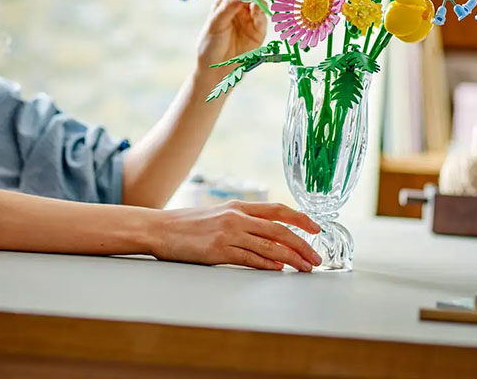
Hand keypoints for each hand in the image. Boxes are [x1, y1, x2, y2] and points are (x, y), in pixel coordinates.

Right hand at [149, 201, 322, 270]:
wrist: (160, 228)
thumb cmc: (188, 225)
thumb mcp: (218, 215)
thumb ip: (242, 222)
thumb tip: (268, 236)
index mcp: (238, 207)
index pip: (277, 210)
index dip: (300, 218)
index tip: (316, 228)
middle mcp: (236, 217)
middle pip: (279, 230)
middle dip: (302, 245)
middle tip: (316, 258)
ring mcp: (228, 234)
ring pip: (269, 246)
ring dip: (291, 258)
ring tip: (304, 268)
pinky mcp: (218, 251)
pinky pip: (249, 258)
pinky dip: (267, 264)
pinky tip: (279, 269)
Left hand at [195, 0, 267, 75]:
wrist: (215, 70)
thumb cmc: (210, 46)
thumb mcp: (214, 24)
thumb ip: (227, 8)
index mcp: (225, 4)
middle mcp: (239, 9)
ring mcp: (249, 20)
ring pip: (258, 4)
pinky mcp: (258, 32)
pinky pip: (262, 19)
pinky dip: (262, 12)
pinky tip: (258, 8)